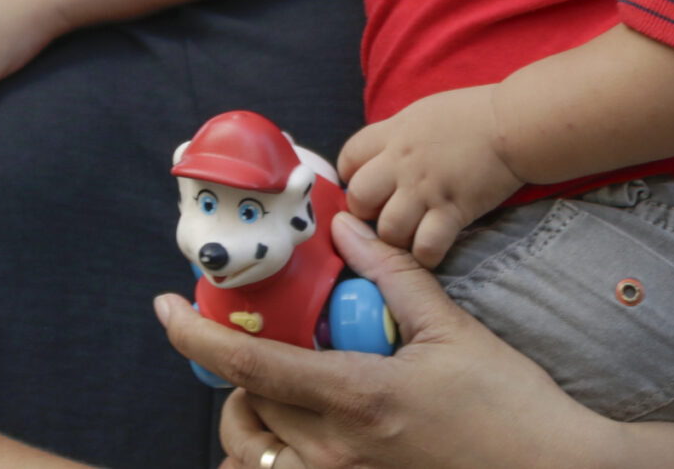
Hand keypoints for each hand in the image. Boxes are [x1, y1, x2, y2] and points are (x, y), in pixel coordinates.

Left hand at [162, 212, 617, 468]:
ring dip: (249, 418)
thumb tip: (346, 228)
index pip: (252, 368)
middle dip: (230, 373)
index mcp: (356, 399)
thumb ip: (391, 277)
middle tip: (245, 337)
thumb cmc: (508, 403)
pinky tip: (295, 426)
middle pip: (244, 413)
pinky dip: (274, 454)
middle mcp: (337, 451)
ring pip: (258, 455)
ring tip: (272, 383)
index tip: (165, 309)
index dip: (196, 337)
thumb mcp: (452, 329)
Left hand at [336, 87, 521, 267]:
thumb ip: (397, 136)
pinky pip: (425, 246)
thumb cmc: (473, 115)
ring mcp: (426, 188)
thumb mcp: (423, 113)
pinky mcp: (453, 210)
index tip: (368, 186)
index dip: (351, 176)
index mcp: (394, 133)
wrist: (514, 124)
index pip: (349, 157)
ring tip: (411, 233)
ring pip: (388, 229)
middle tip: (384, 215)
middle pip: (359, 198)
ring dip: (396, 238)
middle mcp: (403, 162)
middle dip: (366, 213)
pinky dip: (426, 254)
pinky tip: (433, 247)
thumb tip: (380, 158)